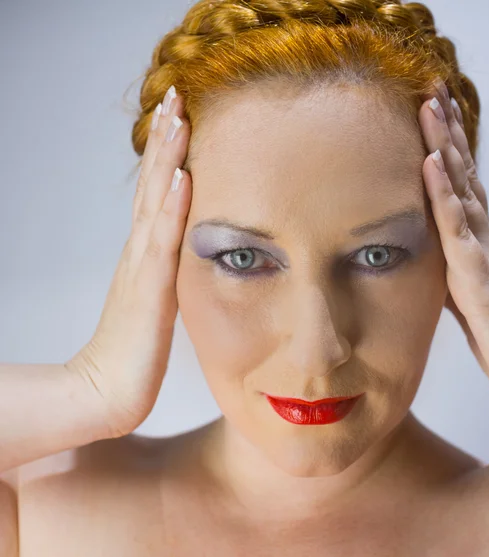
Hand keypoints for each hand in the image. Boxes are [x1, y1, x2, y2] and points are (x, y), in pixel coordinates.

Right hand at [65, 87, 192, 436]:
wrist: (111, 389)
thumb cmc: (134, 349)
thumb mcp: (156, 300)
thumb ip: (165, 274)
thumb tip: (184, 256)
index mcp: (145, 253)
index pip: (156, 191)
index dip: (165, 153)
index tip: (177, 115)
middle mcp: (141, 250)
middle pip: (153, 183)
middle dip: (165, 138)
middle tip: (175, 94)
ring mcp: (143, 265)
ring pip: (157, 199)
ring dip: (169, 156)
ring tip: (177, 115)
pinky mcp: (151, 288)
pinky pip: (163, 239)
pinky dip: (173, 205)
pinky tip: (184, 176)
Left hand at [417, 77, 488, 423]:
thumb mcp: (471, 300)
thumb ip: (454, 274)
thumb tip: (432, 260)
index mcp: (478, 246)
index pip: (460, 189)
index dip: (447, 151)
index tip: (433, 117)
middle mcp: (483, 241)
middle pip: (462, 176)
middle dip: (445, 133)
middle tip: (432, 91)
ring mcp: (483, 254)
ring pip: (460, 190)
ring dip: (443, 146)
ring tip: (430, 106)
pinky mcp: (480, 277)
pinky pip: (458, 229)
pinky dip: (443, 195)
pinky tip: (431, 164)